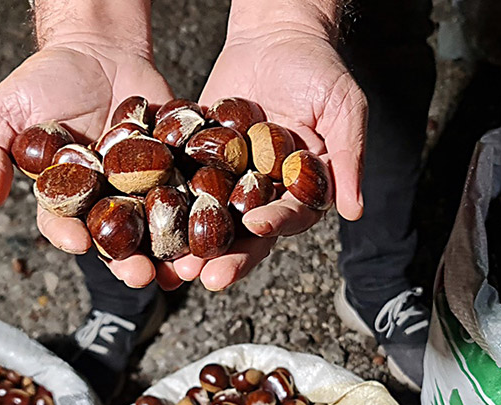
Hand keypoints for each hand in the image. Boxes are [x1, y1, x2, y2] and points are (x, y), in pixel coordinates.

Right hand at [0, 40, 180, 288]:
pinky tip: (212, 227)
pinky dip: (200, 211)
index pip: (63, 224)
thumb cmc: (45, 76)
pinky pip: (188, 193)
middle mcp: (104, 197)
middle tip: (141, 275)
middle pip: (117, 238)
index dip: (70, 236)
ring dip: (171, 251)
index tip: (79, 244)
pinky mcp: (173, 167)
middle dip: (129, 261)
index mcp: (64, 194)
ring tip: (183, 269)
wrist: (97, 45)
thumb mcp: (6, 109)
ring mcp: (141, 185)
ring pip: (157, 227)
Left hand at [174, 26, 366, 290]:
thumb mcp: (344, 108)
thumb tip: (354, 211)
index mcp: (301, 188)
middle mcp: (265, 191)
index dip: (274, 225)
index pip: (289, 217)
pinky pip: (181, 185)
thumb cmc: (319, 67)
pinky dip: (165, 205)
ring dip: (191, 245)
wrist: (276, 31)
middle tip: (206, 276)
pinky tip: (146, 220)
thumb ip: (349, 158)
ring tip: (172, 265)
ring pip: (210, 220)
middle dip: (227, 256)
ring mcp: (230, 178)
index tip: (257, 228)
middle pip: (246, 233)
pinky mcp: (199, 159)